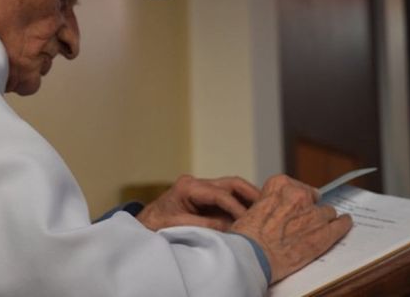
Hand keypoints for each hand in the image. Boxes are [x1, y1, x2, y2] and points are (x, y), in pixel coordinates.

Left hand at [136, 175, 259, 230]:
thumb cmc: (155, 225)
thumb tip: (230, 227)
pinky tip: (251, 214)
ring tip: (264, 209)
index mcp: (188, 186)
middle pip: (231, 183)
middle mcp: (197, 184)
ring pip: (232, 188)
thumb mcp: (177, 225)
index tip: (249, 221)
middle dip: (250, 193)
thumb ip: (204, 225)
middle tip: (267, 205)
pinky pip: (227, 198)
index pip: (221, 194)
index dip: (237, 208)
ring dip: (248, 198)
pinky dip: (240, 204)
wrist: (142, 226)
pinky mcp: (205, 198)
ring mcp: (202, 189)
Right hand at [231, 174, 351, 283]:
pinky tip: (345, 223)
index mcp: (279, 185)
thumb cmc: (247, 236)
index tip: (296, 205)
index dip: (296, 198)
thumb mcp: (252, 208)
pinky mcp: (324, 233)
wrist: (251, 256)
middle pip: (313, 198)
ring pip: (327, 212)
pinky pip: (341, 225)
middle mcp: (299, 195)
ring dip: (322, 219)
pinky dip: (343, 225)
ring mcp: (314, 214)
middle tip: (302, 220)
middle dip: (309, 208)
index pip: (296, 186)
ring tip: (319, 227)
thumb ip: (270, 203)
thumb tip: (277, 211)